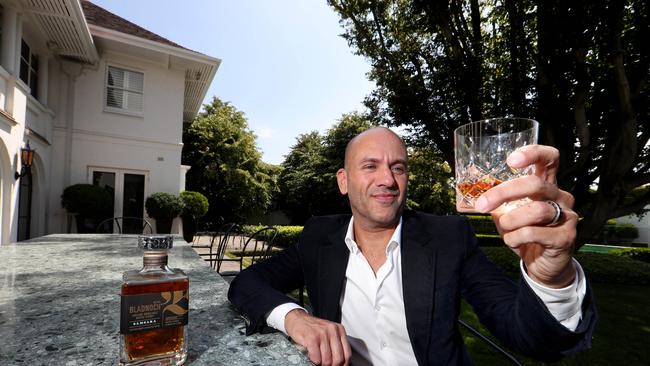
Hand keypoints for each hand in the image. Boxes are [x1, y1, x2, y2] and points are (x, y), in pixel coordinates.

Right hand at [284, 309, 350, 365]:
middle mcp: (332, 330)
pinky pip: (317, 358)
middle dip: (331, 365)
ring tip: (318, 361)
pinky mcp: (311, 338)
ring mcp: (322, 334)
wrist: (297, 319)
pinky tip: (311, 357)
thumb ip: (336, 344)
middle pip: (338, 359)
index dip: (342, 364)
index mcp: (339, 329)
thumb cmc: (312, 328)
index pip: (347, 354)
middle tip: (325, 365)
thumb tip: (340, 362)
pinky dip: (314, 361)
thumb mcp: (328, 332)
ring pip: (327, 360)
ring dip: (321, 364)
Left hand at [476, 145, 577, 287]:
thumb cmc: (526, 234)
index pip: (549, 159)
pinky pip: (533, 233)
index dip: (533, 153)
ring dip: (510, 220)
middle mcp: (561, 196)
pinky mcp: (565, 237)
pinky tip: (512, 241)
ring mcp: (567, 216)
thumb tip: (479, 196)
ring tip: (503, 228)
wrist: (544, 266)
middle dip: (504, 193)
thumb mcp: (510, 214)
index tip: (511, 160)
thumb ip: (500, 203)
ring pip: (536, 210)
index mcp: (548, 185)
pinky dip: (514, 238)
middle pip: (535, 184)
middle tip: (483, 204)